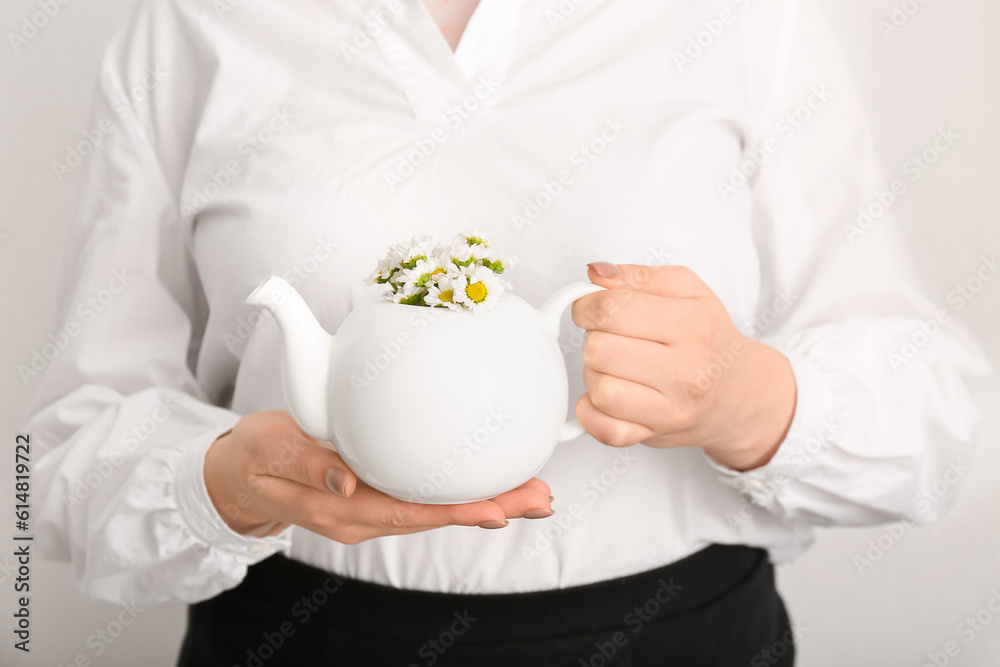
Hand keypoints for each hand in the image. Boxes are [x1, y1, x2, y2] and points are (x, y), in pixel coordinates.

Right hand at [204, 411, 552, 542]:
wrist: (240, 472)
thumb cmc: (254, 457)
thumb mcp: (268, 451)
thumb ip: (305, 463)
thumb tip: (348, 480)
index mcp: (338, 509)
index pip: (405, 512)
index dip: (453, 512)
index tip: (497, 508)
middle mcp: (362, 515)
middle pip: (433, 515)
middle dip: (490, 509)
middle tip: (540, 499)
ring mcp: (371, 508)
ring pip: (435, 509)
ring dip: (486, 502)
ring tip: (534, 493)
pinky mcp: (377, 494)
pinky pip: (424, 497)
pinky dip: (461, 490)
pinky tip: (494, 483)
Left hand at [571, 263, 796, 470]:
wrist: (739, 393)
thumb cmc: (709, 338)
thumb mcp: (688, 290)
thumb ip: (639, 276)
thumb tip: (596, 273)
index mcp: (692, 325)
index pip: (612, 309)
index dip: (587, 305)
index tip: (590, 308)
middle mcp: (685, 370)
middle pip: (599, 350)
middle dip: (594, 339)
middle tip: (610, 338)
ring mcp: (671, 408)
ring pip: (599, 389)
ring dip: (595, 374)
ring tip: (614, 366)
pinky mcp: (654, 435)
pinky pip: (603, 429)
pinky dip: (591, 412)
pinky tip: (606, 396)